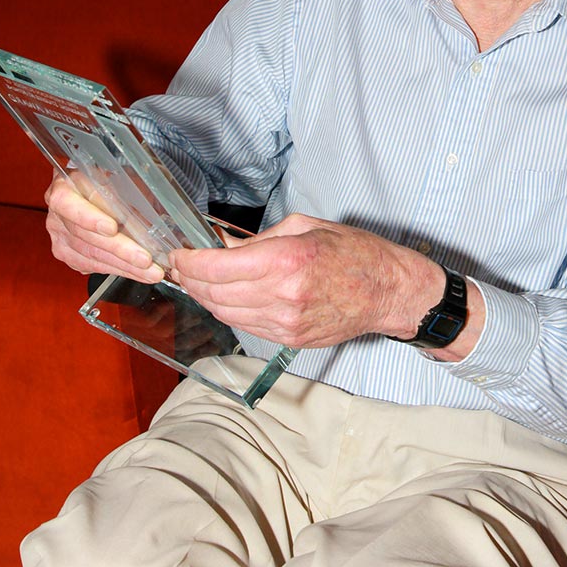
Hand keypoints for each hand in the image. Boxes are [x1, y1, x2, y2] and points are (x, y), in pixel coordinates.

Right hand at [45, 173, 163, 282]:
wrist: (90, 192)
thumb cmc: (107, 181)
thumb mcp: (119, 178)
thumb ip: (128, 191)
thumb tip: (154, 212)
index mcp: (64, 186)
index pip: (68, 203)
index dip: (90, 218)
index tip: (112, 228)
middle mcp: (58, 213)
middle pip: (85, 236)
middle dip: (119, 249)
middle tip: (145, 259)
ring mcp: (60, 236)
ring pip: (91, 255)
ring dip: (124, 266)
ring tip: (150, 271)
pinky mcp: (68, 254)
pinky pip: (93, 266)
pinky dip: (118, 270)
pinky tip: (137, 272)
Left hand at [168, 213, 444, 347]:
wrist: (388, 292)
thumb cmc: (355, 254)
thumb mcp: (306, 227)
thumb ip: (260, 239)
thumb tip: (224, 245)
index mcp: (286, 260)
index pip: (216, 267)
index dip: (188, 261)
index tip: (178, 254)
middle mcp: (283, 295)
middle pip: (214, 293)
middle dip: (190, 279)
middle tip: (182, 265)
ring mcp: (286, 322)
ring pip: (225, 313)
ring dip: (206, 297)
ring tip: (199, 281)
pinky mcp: (290, 339)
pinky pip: (245, 326)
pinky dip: (229, 311)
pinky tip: (227, 297)